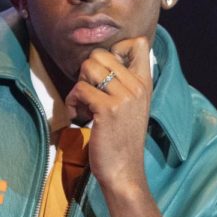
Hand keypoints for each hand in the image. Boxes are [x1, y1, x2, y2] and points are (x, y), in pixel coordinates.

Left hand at [64, 37, 152, 200]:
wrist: (124, 172)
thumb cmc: (122, 140)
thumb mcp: (132, 106)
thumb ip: (124, 83)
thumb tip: (100, 60)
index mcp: (145, 83)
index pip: (137, 43)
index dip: (114, 49)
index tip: (105, 72)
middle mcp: (138, 86)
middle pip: (101, 53)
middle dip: (87, 72)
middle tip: (89, 94)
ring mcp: (124, 97)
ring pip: (88, 67)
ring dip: (78, 86)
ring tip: (84, 105)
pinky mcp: (107, 109)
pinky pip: (80, 89)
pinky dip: (72, 102)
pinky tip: (78, 117)